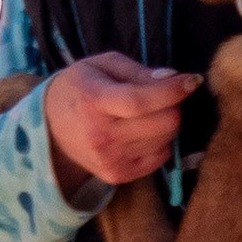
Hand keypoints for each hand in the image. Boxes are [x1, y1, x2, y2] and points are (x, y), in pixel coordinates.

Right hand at [42, 52, 200, 194]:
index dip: (172, 91)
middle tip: (165, 96)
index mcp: (94, 101)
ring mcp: (110, 159)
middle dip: (173, 105)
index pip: (141, 100)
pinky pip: (160, 157)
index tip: (192, 80)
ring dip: (167, 123)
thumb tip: (171, 78)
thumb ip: (137, 70)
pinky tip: (143, 131)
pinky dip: (160, 142)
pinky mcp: (118, 175)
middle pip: (163, 123)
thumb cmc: (79, 89)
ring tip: (149, 113)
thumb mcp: (101, 65)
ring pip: (166, 140)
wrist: (49, 131)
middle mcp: (102, 135)